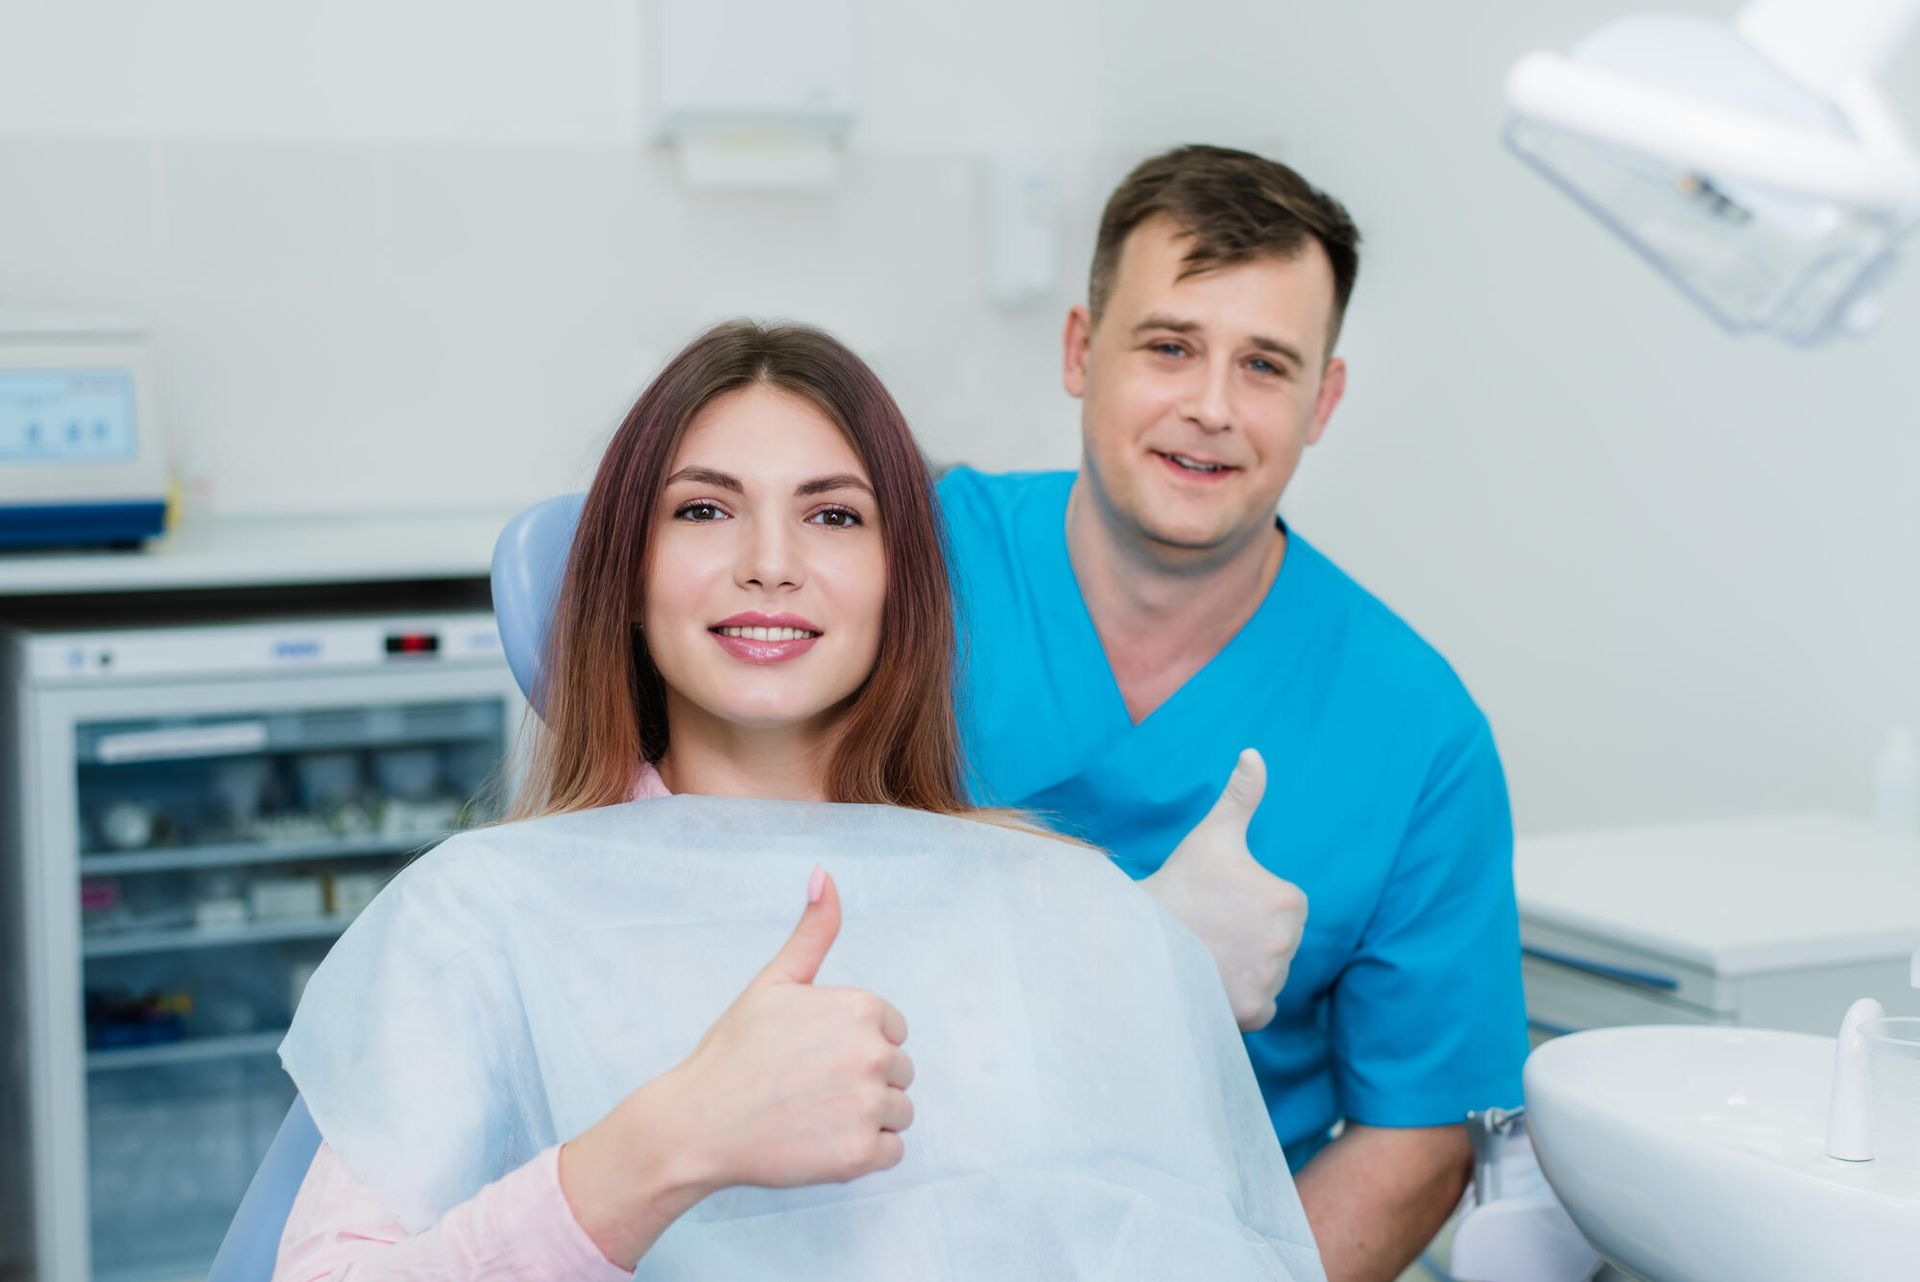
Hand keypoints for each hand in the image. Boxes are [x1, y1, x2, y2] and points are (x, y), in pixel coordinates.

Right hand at [561, 868, 913, 1265]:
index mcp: (861, 1008)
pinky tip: (819, 1143)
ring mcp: (869, 1105)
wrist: (696, 1124)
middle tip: (808, 1088)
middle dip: (862, 1081)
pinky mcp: (861, 1155)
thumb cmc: (733, 1051)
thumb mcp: (774, 981)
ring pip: (899, 1112)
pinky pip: (892, 1152)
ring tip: (812, 1115)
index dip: (852, 1045)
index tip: (813, 1056)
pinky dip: (862, 1154)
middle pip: (899, 1072)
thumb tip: (824, 873)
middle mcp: (873, 1053)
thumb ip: (812, 931)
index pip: (891, 1030)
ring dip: (865, 1119)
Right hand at [1143, 749, 1307, 1031]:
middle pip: (1278, 943)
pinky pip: (1261, 1007)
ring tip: (1208, 953)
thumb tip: (1254, 753)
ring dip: (1247, 969)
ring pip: (1269, 974)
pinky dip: (1242, 1000)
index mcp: (1289, 900)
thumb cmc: (1179, 884)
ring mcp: (1269, 979)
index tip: (1223, 903)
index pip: (1284, 908)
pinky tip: (1214, 981)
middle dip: (1251, 939)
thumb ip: (1241, 795)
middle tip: (1212, 929)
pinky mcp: (1252, 1012)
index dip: (1252, 905)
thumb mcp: (1213, 835)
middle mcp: (1288, 943)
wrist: (1140, 936)